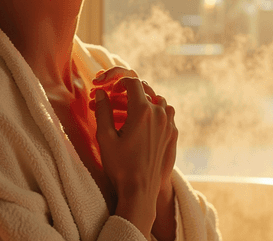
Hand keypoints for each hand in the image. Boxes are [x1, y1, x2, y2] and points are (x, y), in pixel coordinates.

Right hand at [89, 67, 177, 198]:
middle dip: (127, 92)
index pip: (132, 82)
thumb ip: (103, 110)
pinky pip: (164, 113)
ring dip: (141, 101)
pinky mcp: (172, 134)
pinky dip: (153, 111)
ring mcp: (168, 123)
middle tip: (112, 99)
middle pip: (144, 90)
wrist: (140, 190)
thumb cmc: (120, 165)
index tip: (109, 89)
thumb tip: (100, 92)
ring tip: (125, 111)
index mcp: (142, 111)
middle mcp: (159, 113)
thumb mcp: (105, 137)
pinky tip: (139, 123)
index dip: (118, 82)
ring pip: (156, 100)